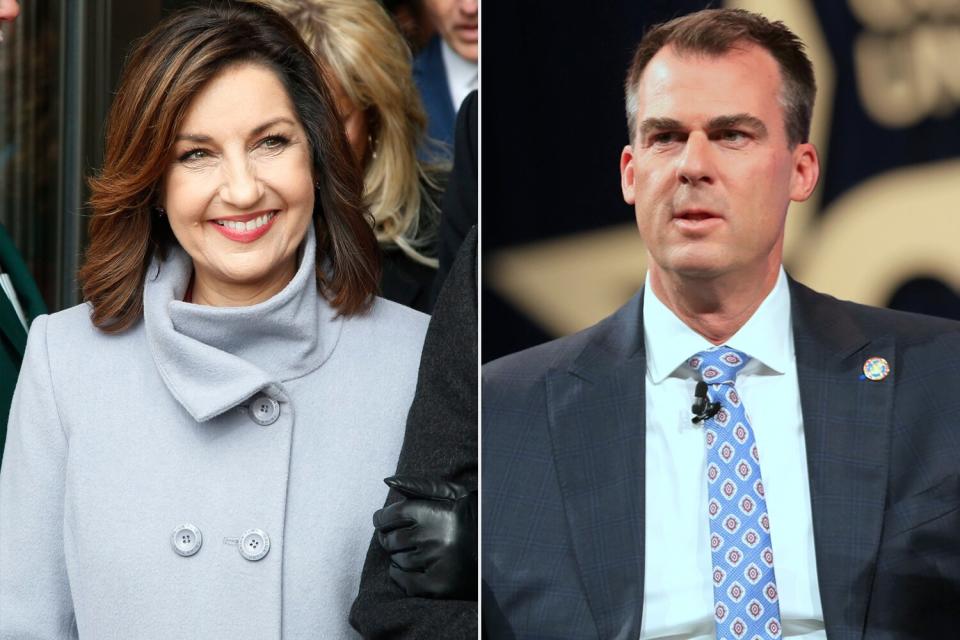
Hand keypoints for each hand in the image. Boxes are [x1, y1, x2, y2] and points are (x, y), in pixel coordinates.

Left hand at [373, 475, 476, 598]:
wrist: (508, 552)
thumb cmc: (477, 517)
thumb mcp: (456, 495)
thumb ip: (421, 486)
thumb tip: (388, 481)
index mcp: (441, 514)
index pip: (394, 514)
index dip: (382, 517)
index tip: (382, 519)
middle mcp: (437, 539)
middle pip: (392, 539)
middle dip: (386, 536)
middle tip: (390, 535)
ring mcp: (437, 565)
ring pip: (397, 559)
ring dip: (395, 554)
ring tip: (404, 550)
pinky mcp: (439, 588)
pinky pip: (405, 582)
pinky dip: (398, 574)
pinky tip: (403, 567)